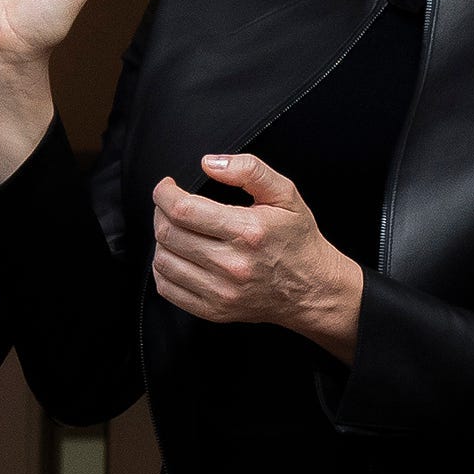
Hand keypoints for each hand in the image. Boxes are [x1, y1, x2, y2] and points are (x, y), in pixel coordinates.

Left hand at [151, 154, 362, 359]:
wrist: (313, 289)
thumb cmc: (298, 240)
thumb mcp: (285, 194)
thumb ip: (249, 170)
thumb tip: (209, 163)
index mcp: (248, 231)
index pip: (183, 210)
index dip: (164, 194)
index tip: (166, 187)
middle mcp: (232, 265)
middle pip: (169, 234)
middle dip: (160, 212)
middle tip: (169, 205)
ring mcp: (221, 292)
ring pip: (163, 262)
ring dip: (161, 240)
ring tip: (175, 229)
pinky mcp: (214, 310)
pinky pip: (168, 289)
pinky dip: (163, 269)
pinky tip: (177, 256)